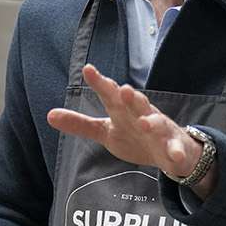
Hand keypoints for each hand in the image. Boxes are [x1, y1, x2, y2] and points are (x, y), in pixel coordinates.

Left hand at [48, 64, 205, 183]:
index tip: (88, 70)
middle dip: (131, 97)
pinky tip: (173, 156)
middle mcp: (143, 115)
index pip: (110, 94)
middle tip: (123, 90)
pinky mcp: (175, 148)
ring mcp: (161, 131)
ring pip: (157, 124)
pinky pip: (176, 150)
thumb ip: (80, 124)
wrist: (172, 150)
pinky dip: (176, 152)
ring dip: (151, 122)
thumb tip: (49, 115)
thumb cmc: (136, 135)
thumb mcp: (106, 131)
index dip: (100, 83)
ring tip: (143, 123)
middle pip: (137, 103)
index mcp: (124, 111)